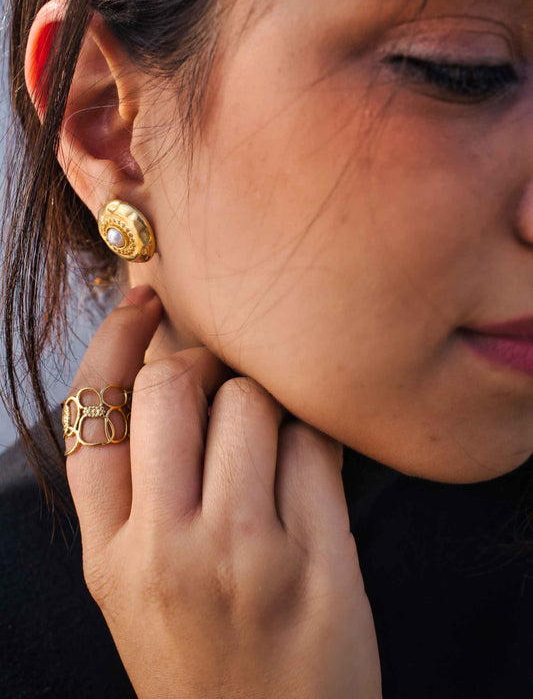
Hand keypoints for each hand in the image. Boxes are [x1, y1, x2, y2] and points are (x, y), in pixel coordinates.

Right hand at [65, 284, 381, 698]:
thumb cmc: (207, 662)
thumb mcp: (141, 589)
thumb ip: (144, 491)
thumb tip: (173, 371)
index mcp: (110, 557)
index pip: (90, 416)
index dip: (113, 344)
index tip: (144, 305)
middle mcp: (165, 550)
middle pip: (170, 389)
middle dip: (204, 369)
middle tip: (227, 386)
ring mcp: (243, 555)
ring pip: (251, 402)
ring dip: (268, 407)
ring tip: (275, 450)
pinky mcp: (318, 561)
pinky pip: (317, 443)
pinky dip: (319, 437)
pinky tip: (315, 471)